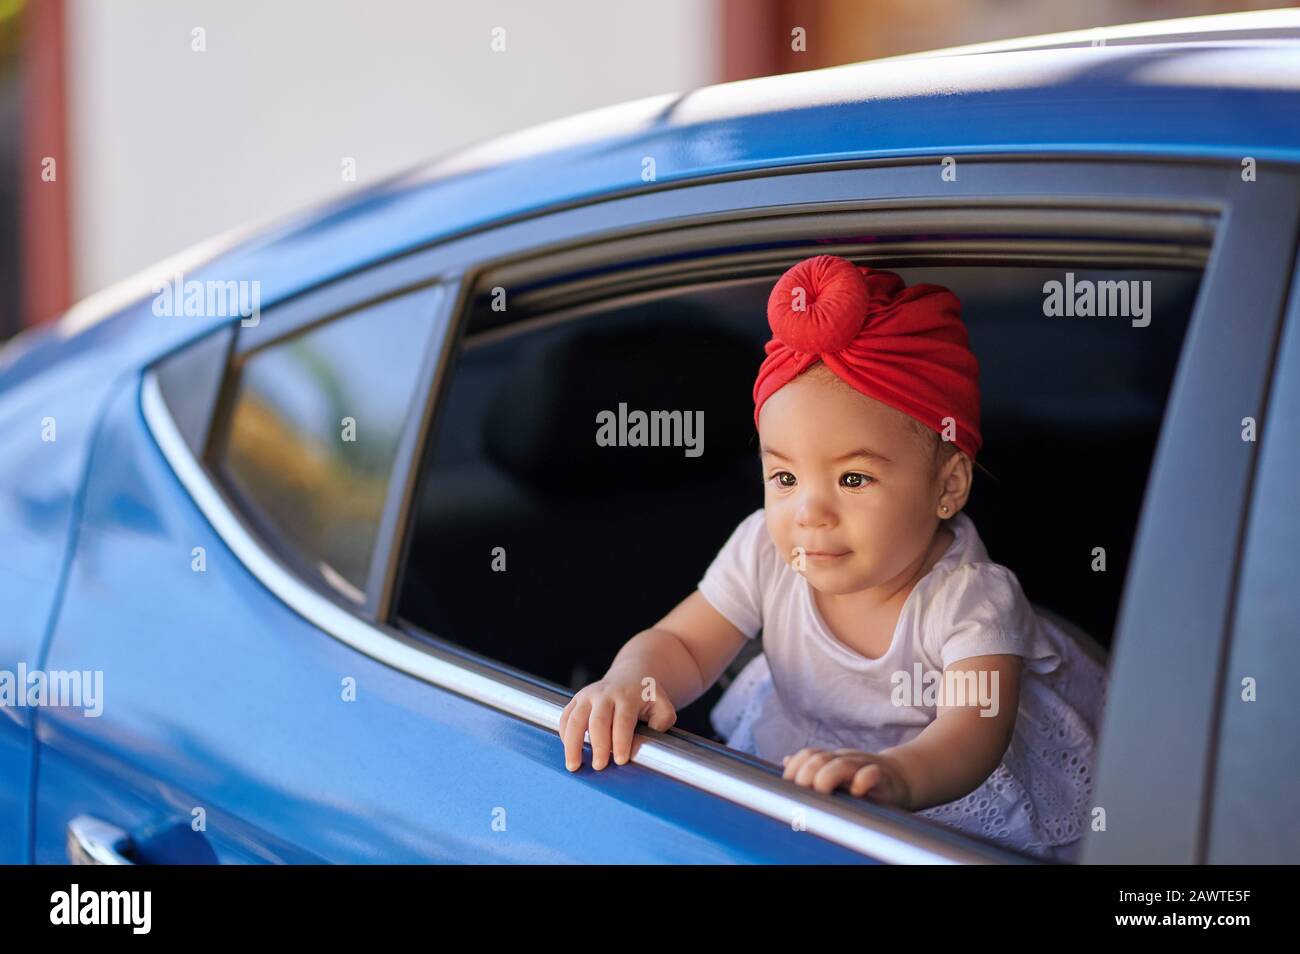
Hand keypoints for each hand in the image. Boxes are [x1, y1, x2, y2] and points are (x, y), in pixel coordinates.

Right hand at [558, 675, 676, 771]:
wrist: (632, 674)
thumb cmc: (647, 697)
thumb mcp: (662, 705)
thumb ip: (661, 722)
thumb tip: (645, 740)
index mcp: (628, 696)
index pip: (623, 720)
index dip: (621, 741)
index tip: (620, 760)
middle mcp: (605, 694)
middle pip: (598, 720)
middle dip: (598, 745)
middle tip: (599, 766)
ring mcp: (588, 695)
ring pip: (575, 719)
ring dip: (572, 743)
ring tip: (573, 766)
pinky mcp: (577, 699)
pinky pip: (565, 716)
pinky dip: (564, 734)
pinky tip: (568, 750)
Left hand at [782, 747, 912, 808]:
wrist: (903, 778)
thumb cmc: (864, 779)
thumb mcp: (838, 772)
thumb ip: (814, 768)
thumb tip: (785, 761)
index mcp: (833, 760)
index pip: (809, 754)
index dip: (795, 766)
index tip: (788, 784)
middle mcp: (846, 760)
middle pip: (821, 759)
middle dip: (807, 773)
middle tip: (803, 792)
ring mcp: (864, 767)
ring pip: (842, 764)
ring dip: (827, 776)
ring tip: (821, 790)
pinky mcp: (884, 779)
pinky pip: (872, 774)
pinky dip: (862, 781)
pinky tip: (855, 792)